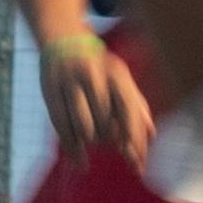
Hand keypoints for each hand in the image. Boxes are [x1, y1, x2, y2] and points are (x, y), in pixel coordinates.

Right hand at [32, 26, 141, 163]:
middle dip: (113, 142)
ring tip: (97, 143)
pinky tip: (81, 162)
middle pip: (106, 122)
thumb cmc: (100, 68)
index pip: (128, 109)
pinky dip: (72, 149)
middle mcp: (93, 75)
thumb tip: (152, 137)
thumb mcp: (122, 80)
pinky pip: (62, 126)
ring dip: (93, 142)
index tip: (136, 160)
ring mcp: (70, 82)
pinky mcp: (50, 91)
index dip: (133, 137)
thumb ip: (137, 106)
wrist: (63, 41)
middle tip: (117, 150)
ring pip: (84, 127)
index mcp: (116, 72)